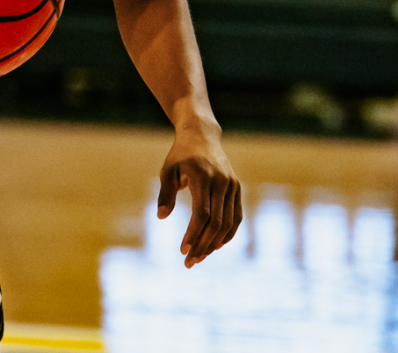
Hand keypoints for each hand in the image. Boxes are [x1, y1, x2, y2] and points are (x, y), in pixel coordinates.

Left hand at [157, 120, 242, 267]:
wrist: (202, 135)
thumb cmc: (180, 155)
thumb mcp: (168, 170)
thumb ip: (165, 193)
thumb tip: (161, 217)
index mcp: (204, 177)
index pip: (202, 214)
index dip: (194, 234)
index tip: (182, 251)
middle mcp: (222, 182)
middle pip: (216, 222)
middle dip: (203, 245)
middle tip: (189, 262)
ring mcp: (232, 185)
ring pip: (228, 222)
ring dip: (215, 243)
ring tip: (200, 257)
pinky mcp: (236, 188)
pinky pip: (236, 216)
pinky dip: (228, 234)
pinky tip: (215, 246)